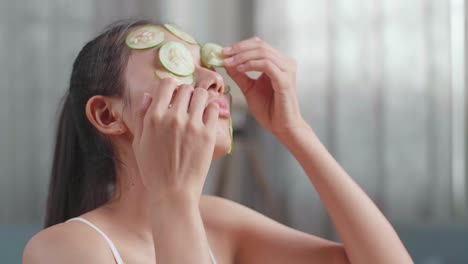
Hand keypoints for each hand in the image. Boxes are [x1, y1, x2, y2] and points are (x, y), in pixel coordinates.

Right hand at [132, 78, 219, 203]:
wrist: (173, 192)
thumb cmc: (153, 170)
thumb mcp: (139, 143)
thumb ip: (142, 117)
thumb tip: (147, 96)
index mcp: (154, 117)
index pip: (167, 84)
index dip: (171, 86)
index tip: (174, 94)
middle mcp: (173, 117)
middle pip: (185, 88)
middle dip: (186, 93)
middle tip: (187, 104)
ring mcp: (192, 125)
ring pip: (201, 95)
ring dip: (200, 99)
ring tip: (198, 109)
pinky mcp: (207, 134)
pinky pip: (213, 109)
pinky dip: (211, 110)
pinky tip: (206, 117)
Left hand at [223, 37, 305, 136]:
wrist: (281, 127)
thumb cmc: (269, 110)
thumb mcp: (249, 89)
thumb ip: (240, 75)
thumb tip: (226, 62)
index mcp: (278, 63)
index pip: (259, 45)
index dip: (240, 46)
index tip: (223, 52)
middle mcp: (285, 63)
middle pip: (260, 45)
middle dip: (239, 49)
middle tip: (224, 54)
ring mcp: (287, 70)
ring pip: (263, 53)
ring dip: (242, 56)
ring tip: (229, 62)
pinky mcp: (285, 80)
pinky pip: (266, 65)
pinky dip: (251, 64)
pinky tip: (240, 69)